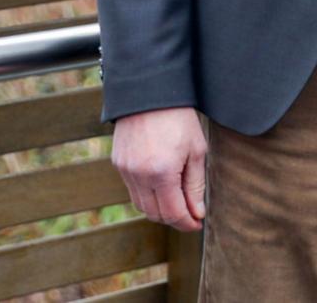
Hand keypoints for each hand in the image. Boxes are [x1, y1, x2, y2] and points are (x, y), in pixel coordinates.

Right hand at [112, 106, 207, 230]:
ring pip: (141, 205)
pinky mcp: (118, 164)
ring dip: (159, 210)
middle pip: (155, 214)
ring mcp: (125, 171)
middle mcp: (138, 176)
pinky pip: (132, 190)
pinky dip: (147, 196)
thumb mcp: (196, 150)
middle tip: (190, 215)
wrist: (149, 93)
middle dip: (174, 219)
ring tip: (178, 202)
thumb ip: (195, 185)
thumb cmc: (179, 119)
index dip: (187, 223)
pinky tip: (162, 187)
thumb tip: (197, 213)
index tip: (198, 224)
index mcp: (161, 173)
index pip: (173, 213)